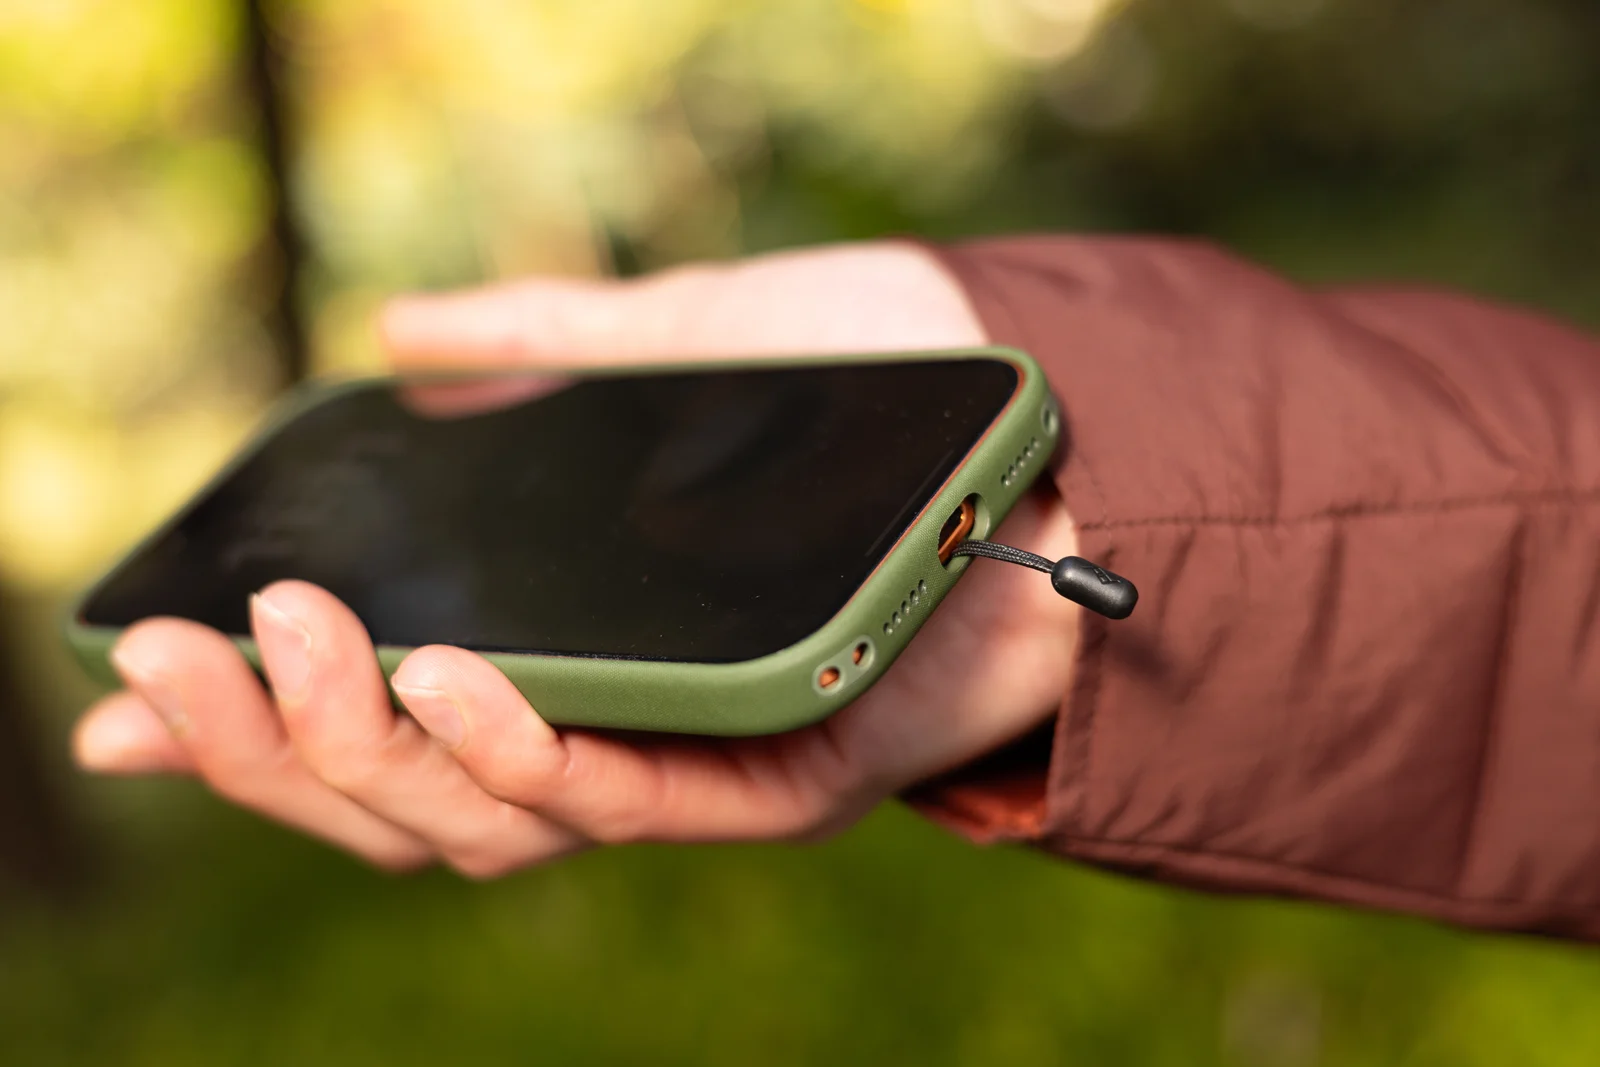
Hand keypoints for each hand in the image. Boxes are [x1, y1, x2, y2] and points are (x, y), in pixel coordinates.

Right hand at [72, 242, 1081, 875]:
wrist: (1049, 437)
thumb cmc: (864, 402)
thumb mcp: (676, 348)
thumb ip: (544, 349)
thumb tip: (402, 339)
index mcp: (562, 655)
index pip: (371, 720)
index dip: (241, 724)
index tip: (129, 683)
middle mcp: (608, 731)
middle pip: (400, 796)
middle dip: (271, 742)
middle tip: (184, 656)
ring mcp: (688, 769)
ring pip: (483, 825)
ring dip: (366, 748)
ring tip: (293, 643)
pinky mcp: (776, 785)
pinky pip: (621, 803)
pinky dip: (520, 755)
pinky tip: (452, 676)